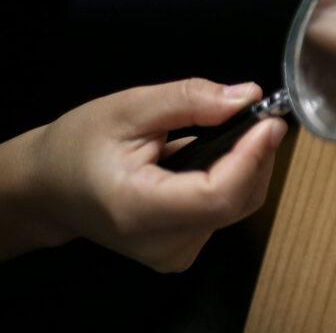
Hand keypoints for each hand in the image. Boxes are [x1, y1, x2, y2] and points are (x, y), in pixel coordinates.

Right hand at [1, 79, 285, 271]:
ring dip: (247, 166)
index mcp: (139, 209)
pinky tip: (214, 158)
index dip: (251, 157)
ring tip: (234, 132)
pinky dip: (232, 180)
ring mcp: (175, 254)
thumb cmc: (79, 145)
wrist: (49, 189)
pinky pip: (226, 212)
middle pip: (236, 201)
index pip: (217, 195)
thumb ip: (189, 101)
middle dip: (257, 155)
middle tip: (262, 116)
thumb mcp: (128, 108)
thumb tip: (247, 97)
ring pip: (238, 206)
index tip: (270, 121)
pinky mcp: (183, 251)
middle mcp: (162, 244)